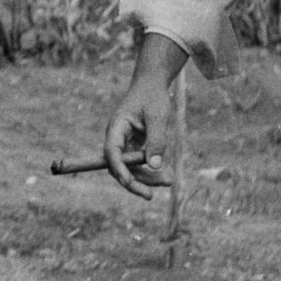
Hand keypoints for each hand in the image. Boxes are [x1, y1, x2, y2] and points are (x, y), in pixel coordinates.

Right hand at [102, 73, 174, 199]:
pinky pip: (138, 163)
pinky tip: (165, 176)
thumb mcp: (158, 117)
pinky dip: (150, 171)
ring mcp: (124, 142)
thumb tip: (154, 166)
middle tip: (150, 196)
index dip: (118, 169)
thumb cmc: (153, 96)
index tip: (129, 182)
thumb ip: (156, 141)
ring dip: (146, 178)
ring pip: (130, 167)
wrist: (151, 85)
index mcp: (116, 127)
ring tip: (168, 183)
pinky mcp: (133, 145)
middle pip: (118, 165)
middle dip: (133, 181)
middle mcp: (116, 137)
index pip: (111, 152)